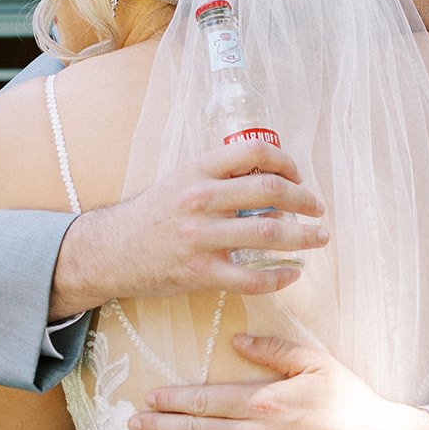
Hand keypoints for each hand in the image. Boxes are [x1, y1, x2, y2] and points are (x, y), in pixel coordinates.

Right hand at [49, 144, 327, 317]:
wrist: (110, 251)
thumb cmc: (151, 215)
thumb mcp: (180, 181)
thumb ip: (217, 176)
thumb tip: (267, 176)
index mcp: (198, 170)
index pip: (255, 152)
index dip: (286, 162)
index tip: (297, 175)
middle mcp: (201, 198)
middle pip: (270, 190)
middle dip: (305, 199)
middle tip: (318, 209)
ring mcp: (201, 236)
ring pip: (268, 232)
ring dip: (303, 236)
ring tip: (319, 238)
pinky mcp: (200, 271)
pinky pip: (251, 277)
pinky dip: (279, 277)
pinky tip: (292, 274)